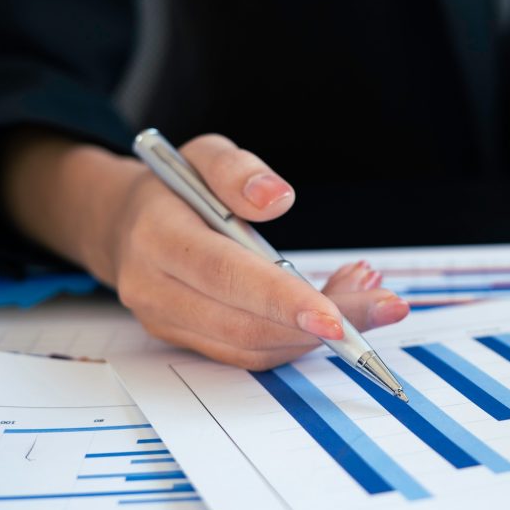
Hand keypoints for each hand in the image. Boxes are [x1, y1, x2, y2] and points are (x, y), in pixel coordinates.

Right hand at [0, 132, 409, 368]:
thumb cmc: (175, 186)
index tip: (336, 318)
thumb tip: (278, 197)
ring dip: (319, 334)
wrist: (124, 225)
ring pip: (253, 348)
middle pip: (247, 325)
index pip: (225, 276)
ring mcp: (171, 323)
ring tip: (371, 298)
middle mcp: (157, 291)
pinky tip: (339, 310)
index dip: (282, 300)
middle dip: (323, 325)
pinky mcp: (190, 341)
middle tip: (386, 304)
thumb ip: (237, 170)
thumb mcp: (203, 154)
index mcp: (159, 238)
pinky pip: (252, 354)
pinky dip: (301, 338)